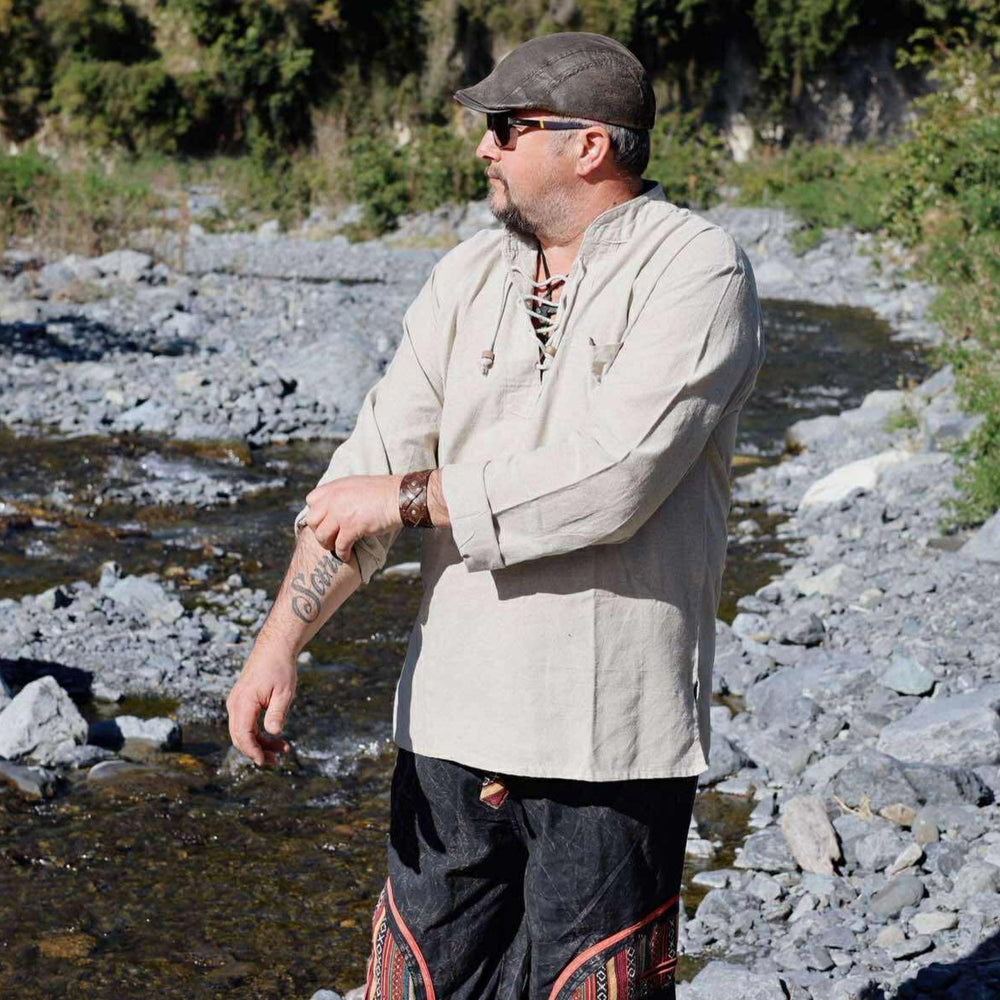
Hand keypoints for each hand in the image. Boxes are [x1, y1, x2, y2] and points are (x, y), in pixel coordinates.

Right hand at [226, 643, 296, 766]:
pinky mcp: (242, 702)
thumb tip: (273, 732)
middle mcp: (235, 704)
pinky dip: (258, 733)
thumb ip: (277, 712)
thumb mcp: (284, 692)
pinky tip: (274, 737)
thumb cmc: (280, 668)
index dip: (253, 751)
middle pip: (239, 737)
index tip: (266, 761)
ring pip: (242, 732)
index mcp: (243, 702)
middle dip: (256, 751)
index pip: (243, 734)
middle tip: (277, 760)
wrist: (274, 648)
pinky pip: (245, 723)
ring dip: (259, 743)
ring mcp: (236, 703)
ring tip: (282, 749)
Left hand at [304, 474, 402, 561]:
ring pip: (321, 535)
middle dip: (318, 531)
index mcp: (335, 487)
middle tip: (329, 537)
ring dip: (328, 544)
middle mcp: (334, 499)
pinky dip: (342, 554)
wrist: (399, 497)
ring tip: (336, 547)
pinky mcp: (352, 527)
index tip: (324, 521)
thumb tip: (334, 508)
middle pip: (312, 520)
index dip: (316, 513)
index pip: (311, 500)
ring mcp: (341, 513)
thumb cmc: (384, 492)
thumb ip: (342, 494)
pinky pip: (339, 546)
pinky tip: (347, 556)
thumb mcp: (356, 485)